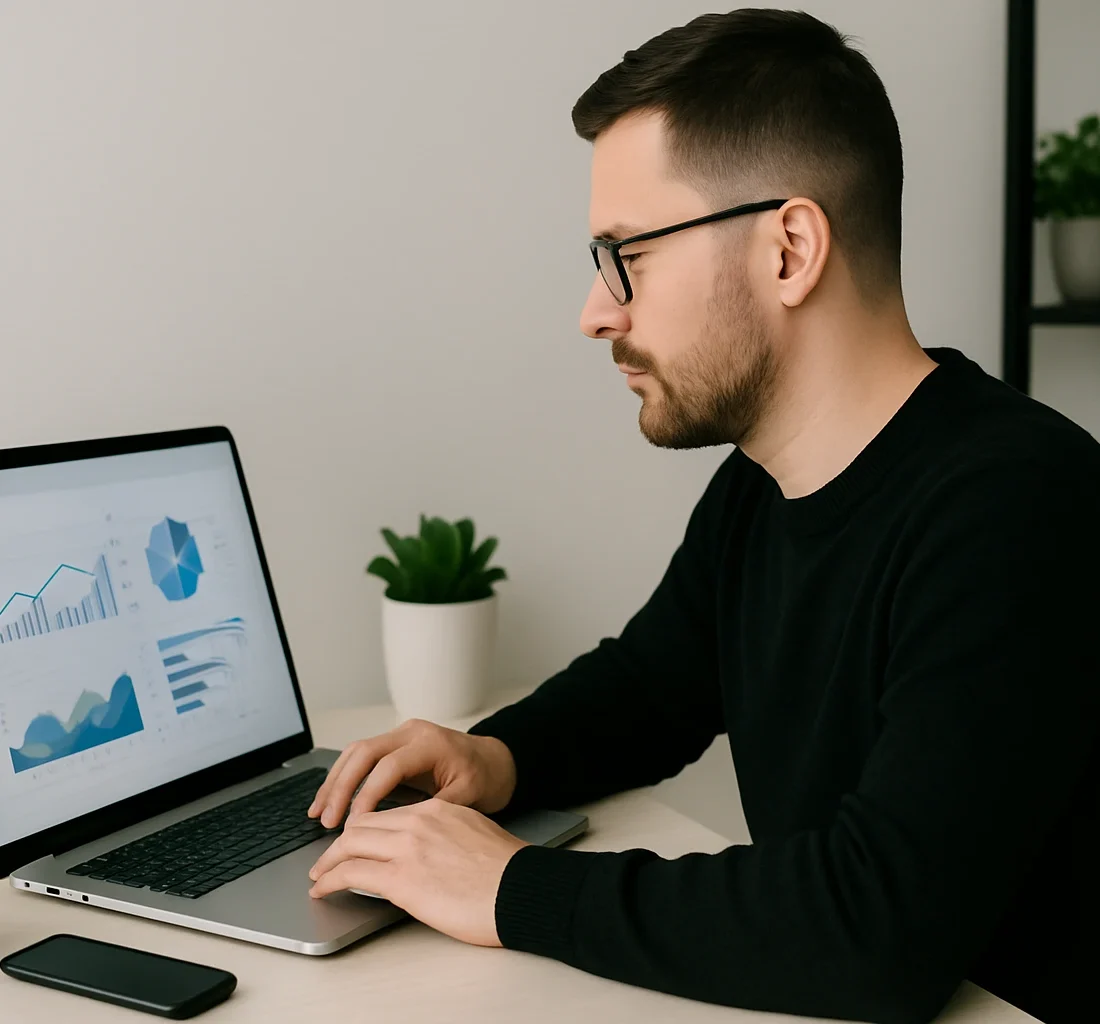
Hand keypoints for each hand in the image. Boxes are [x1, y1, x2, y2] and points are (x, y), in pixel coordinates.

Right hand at [308, 718, 516, 827]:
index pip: (388, 766)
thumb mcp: (466, 797)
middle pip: (363, 752)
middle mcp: (412, 733)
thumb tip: (398, 836)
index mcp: (430, 743)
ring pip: (356, 752)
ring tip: (317, 812)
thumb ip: (432, 813)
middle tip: (326, 820)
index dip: (368, 795)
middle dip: (341, 787)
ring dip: (335, 782)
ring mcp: (401, 735)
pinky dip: (343, 777)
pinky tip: (328, 799)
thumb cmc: (484, 778)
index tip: (354, 824)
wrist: (495, 760)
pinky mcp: (394, 744)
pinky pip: (361, 757)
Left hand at [308, 798, 529, 946]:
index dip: (362, 827)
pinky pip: (350, 873)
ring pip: (349, 844)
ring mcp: (408, 848)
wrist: (521, 888)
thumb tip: (428, 852)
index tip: (353, 840)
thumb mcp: (473, 834)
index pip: (386, 812)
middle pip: (361, 823)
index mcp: (437, 809)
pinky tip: (323, 888)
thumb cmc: (507, 872)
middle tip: (327, 858)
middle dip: (338, 842)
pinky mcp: (401, 879)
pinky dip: (329, 880)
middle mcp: (418, 821)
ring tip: (318, 875)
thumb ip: (445, 834)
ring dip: (327, 861)